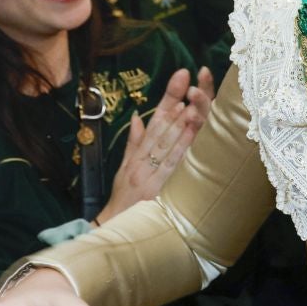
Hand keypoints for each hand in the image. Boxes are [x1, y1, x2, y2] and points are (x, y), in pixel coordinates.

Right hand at [104, 67, 214, 219]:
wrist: (115, 227)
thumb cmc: (123, 199)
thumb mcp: (124, 169)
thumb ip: (133, 142)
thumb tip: (137, 116)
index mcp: (138, 154)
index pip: (155, 120)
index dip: (168, 98)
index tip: (181, 77)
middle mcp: (143, 161)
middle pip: (162, 127)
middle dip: (176, 102)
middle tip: (190, 83)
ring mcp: (149, 174)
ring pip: (167, 144)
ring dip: (180, 122)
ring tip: (192, 102)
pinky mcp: (156, 190)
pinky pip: (172, 166)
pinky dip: (181, 149)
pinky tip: (192, 135)